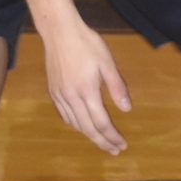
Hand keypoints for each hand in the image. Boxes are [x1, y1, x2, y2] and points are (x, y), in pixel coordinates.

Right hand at [41, 17, 131, 153]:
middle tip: (115, 150)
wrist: (59, 31)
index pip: (101, 122)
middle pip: (88, 129)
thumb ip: (117, 86)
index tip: (122, 144)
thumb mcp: (107, 62)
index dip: (112, 136)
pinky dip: (76, 125)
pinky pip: (65, 116)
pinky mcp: (53, 91)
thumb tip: (127, 109)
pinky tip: (84, 125)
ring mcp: (60, 95)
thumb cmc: (86, 43)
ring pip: (75, 124)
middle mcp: (71, 97)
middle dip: (102, 142)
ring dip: (90, 136)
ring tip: (102, 141)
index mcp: (87, 91)